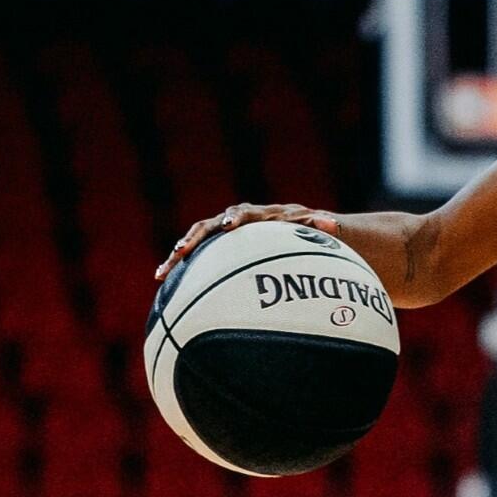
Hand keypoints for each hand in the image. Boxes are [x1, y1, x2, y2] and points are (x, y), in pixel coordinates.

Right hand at [154, 202, 339, 280]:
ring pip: (197, 239)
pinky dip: (180, 266)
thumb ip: (322, 226)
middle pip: (210, 226)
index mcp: (259, 214)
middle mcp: (237, 220)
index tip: (229, 226)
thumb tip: (334, 225)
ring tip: (162, 272)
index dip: (235, 218)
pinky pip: (196, 254)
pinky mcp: (217, 245)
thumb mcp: (316, 227)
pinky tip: (163, 282)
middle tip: (181, 251)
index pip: (244, 213)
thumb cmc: (308, 229)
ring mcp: (224, 232)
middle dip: (194, 238)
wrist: (297, 226)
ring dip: (179, 253)